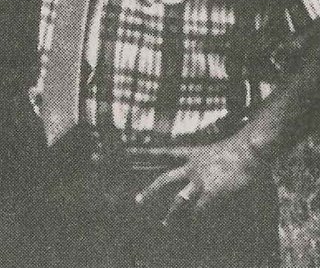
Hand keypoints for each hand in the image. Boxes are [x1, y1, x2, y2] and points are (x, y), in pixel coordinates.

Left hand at [134, 134, 270, 225]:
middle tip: (137, 201)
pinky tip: (195, 227)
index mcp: (190, 154)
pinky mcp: (212, 193)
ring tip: (165, 224)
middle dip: (151, 191)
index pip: (162, 152)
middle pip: (165, 179)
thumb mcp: (212, 150)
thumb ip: (203, 161)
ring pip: (180, 200)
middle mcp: (191, 167)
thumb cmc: (237, 149)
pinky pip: (201, 210)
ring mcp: (200, 181)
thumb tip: (201, 172)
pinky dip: (198, 218)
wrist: (249, 150)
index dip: (144, 153)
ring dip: (173, 213)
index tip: (126, 152)